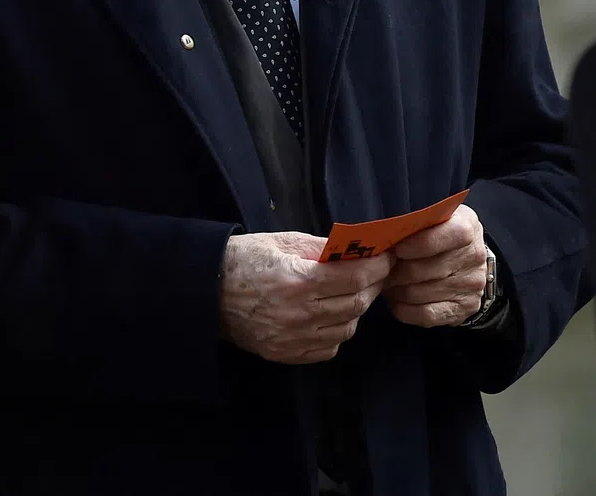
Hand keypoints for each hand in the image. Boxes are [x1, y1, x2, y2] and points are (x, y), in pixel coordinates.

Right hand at [219, 232, 394, 364]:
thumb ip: (320, 248)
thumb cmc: (245, 259)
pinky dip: (338, 330)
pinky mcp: (287, 355)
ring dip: (356, 308)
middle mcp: (298, 314)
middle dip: (372, 285)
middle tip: (377, 273)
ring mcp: (293, 339)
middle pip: (355, 304)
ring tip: (353, 291)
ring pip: (347, 328)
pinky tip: (332, 313)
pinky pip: (329, 347)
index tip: (387, 258)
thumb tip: (356, 249)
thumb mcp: (281, 241)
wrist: (208, 292)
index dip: (376, 267)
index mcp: (296, 281)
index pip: (352, 277)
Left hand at [383, 205, 487, 327]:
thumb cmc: (441, 232)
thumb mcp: (435, 216)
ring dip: (396, 290)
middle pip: (422, 269)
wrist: (469, 257)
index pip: (443, 236)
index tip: (395, 248)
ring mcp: (471, 284)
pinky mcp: (465, 308)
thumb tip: (383, 233)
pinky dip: (405, 310)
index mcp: (466, 226)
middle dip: (394, 271)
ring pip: (419, 293)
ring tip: (385, 282)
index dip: (416, 244)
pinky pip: (427, 315)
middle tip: (378, 269)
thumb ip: (416, 220)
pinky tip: (396, 301)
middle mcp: (473, 256)